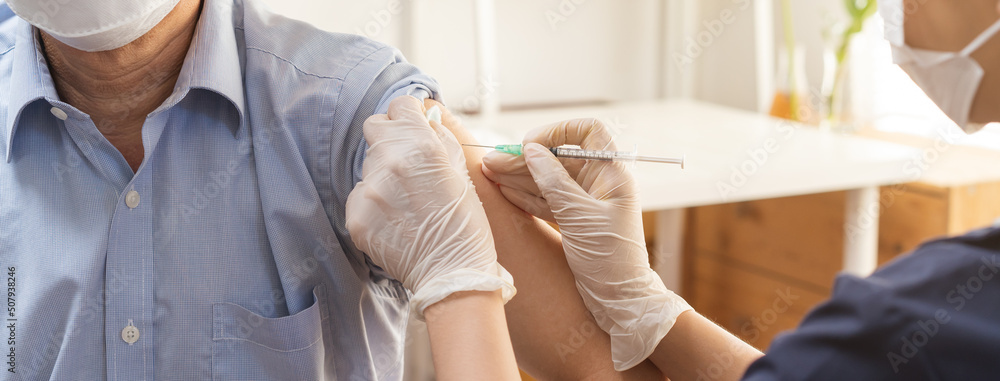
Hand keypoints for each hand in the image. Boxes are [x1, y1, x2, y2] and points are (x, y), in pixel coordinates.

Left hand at [346, 96, 515, 319]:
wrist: (452, 275)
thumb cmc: (465, 225)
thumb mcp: (462, 173)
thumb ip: (441, 139)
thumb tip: (427, 119)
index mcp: (421, 146)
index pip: (399, 105)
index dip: (408, 116)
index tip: (413, 128)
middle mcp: (390, 162)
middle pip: (375, 128)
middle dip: (390, 139)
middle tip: (408, 164)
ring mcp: (369, 189)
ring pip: (368, 165)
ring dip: (383, 175)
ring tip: (406, 202)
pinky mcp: (355, 215)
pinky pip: (360, 196)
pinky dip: (373, 204)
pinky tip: (394, 220)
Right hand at [483, 119, 690, 370]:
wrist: (619, 299)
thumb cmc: (610, 258)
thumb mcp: (579, 216)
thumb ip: (554, 181)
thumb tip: (531, 150)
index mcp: (611, 174)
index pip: (587, 132)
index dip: (558, 132)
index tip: (532, 145)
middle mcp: (598, 183)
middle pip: (558, 158)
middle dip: (525, 159)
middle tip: (492, 162)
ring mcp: (585, 202)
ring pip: (548, 180)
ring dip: (519, 176)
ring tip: (490, 173)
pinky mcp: (573, 220)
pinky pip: (546, 200)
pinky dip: (526, 195)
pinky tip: (504, 190)